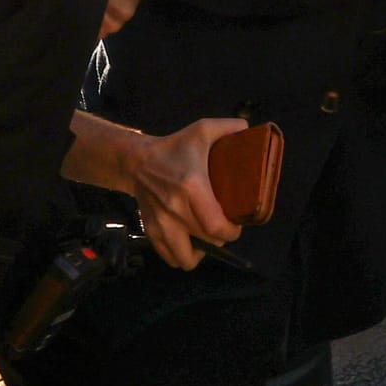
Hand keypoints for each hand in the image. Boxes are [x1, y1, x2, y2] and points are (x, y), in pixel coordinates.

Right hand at [125, 117, 246, 269]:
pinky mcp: (150, 231)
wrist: (136, 161)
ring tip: (205, 239)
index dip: (231, 232)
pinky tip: (189, 243)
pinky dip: (181, 256)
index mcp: (192, 186)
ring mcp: (160, 223)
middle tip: (223, 227)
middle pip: (207, 242)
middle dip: (220, 239)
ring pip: (186, 258)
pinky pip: (169, 257)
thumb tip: (249, 129)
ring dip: (200, 253)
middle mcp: (175, 209)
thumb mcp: (202, 130)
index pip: (216, 226)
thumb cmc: (174, 148)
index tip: (236, 226)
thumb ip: (228, 126)